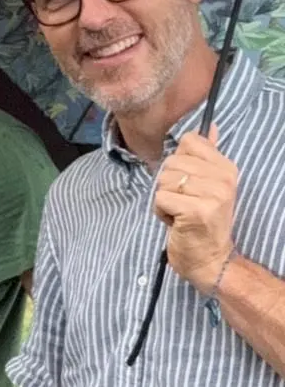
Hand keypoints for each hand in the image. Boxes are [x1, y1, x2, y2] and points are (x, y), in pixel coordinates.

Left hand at [153, 128, 238, 293]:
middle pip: (171, 162)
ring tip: (180, 213)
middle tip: (183, 204)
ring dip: (164, 199)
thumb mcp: (209, 185)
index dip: (178, 163)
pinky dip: (161, 212)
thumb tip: (209, 126)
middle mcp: (223, 178)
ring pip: (163, 180)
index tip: (188, 184)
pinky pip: (160, 198)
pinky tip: (175, 222)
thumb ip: (207, 155)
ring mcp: (212, 194)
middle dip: (168, 185)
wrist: (210, 259)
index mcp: (226, 168)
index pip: (188, 142)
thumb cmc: (203, 221)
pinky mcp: (196, 210)